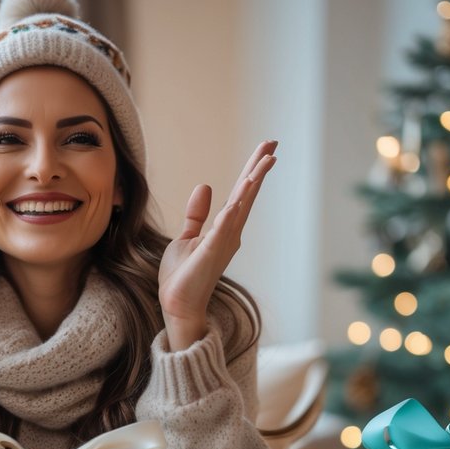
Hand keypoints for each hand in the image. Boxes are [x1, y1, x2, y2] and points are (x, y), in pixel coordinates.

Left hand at [158, 140, 276, 349]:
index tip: (266, 149)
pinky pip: (220, 232)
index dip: (252, 170)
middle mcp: (229, 233)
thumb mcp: (187, 237)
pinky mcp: (208, 254)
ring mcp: (221, 243)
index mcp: (224, 228)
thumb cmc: (183, 275)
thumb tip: (205, 186)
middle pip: (247, 194)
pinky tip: (236, 201)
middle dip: (259, 169)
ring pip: (240, 208)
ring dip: (251, 186)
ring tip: (263, 162)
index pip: (241, 192)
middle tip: (273, 144)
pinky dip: (229, 217)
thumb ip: (196, 215)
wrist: (176, 303)